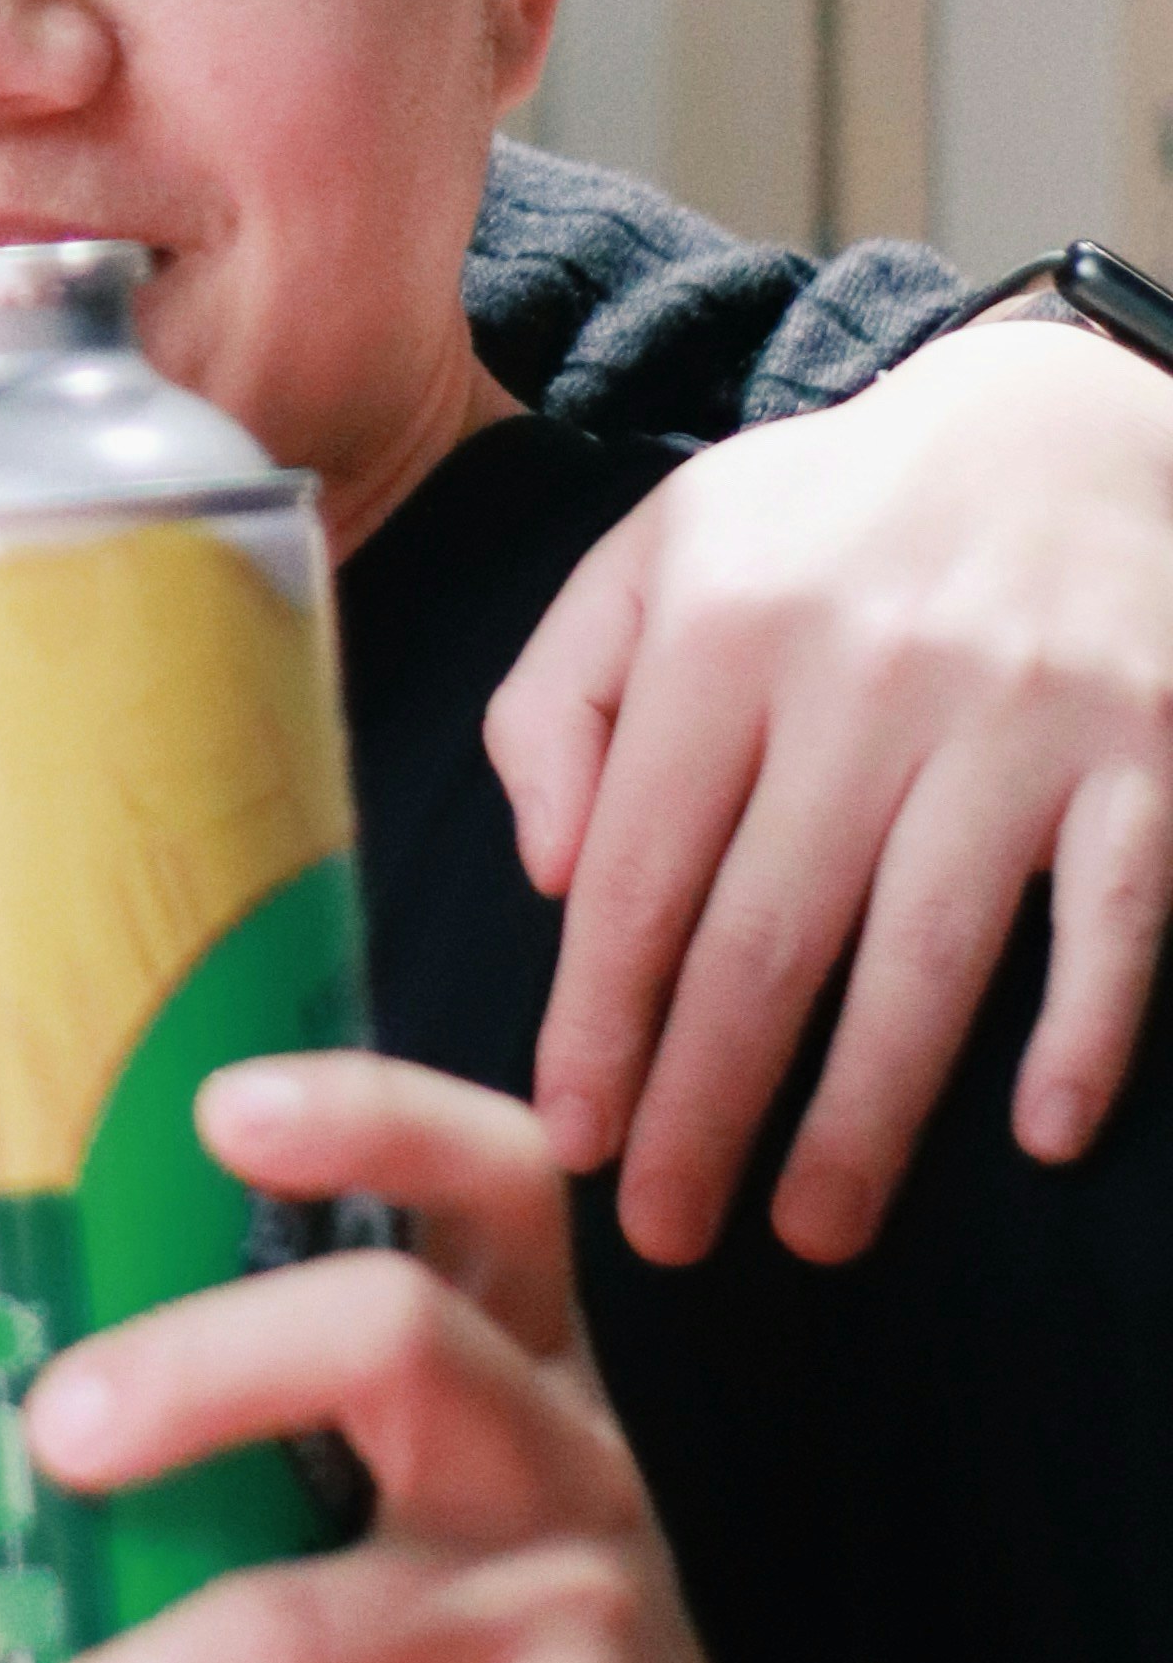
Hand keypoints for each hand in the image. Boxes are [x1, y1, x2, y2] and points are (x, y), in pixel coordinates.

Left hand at [0, 1057, 937, 1662]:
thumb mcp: (445, 1522)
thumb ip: (297, 1444)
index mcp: (522, 1368)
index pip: (491, 1179)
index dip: (370, 1119)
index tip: (218, 1105)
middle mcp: (554, 1461)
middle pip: (390, 1339)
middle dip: (202, 1366)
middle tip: (47, 1431)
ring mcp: (564, 1618)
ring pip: (308, 1627)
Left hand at [482, 327, 1172, 1264]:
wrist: (1054, 430)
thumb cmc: (824, 530)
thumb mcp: (657, 558)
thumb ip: (562, 699)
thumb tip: (551, 872)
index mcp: (725, 626)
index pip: (641, 869)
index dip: (600, 1021)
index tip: (573, 1139)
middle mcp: (867, 671)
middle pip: (768, 936)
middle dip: (706, 1104)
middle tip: (666, 1232)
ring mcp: (1020, 714)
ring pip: (928, 956)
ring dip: (865, 1114)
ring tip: (811, 1228)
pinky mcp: (1150, 750)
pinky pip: (1115, 916)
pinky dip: (1083, 1029)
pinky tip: (1037, 1135)